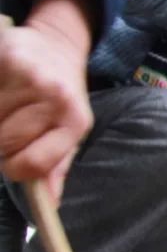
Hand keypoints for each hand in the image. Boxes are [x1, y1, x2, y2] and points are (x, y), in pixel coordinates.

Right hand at [0, 0, 94, 201]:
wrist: (58, 45)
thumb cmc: (60, 97)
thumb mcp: (70, 132)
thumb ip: (55, 167)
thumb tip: (47, 206)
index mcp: (75, 121)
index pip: (33, 165)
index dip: (14, 170)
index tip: (11, 162)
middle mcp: (55, 97)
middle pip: (2, 144)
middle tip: (6, 128)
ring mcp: (29, 75)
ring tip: (4, 110)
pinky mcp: (5, 56)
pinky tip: (0, 94)